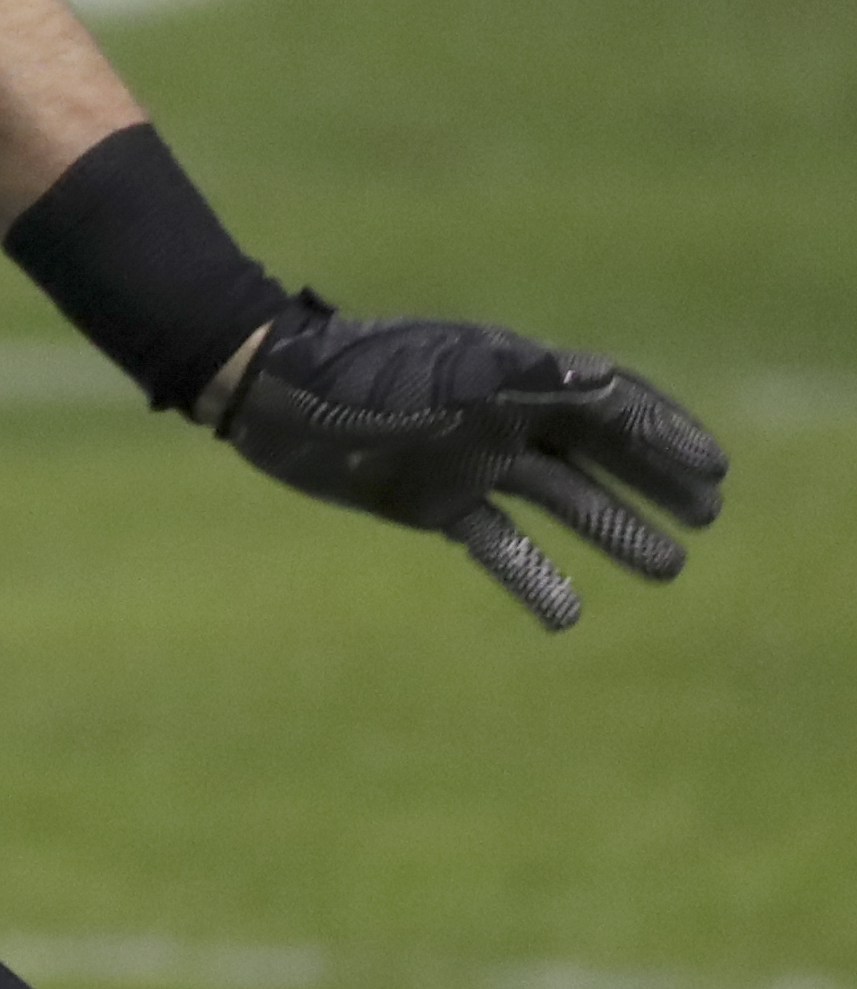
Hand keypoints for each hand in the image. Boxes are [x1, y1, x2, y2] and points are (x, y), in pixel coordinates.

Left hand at [210, 304, 728, 629]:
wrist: (274, 392)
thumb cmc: (362, 371)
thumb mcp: (448, 372)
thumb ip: (526, 376)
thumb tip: (604, 380)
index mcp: (511, 372)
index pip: (608, 400)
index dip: (663, 430)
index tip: (713, 468)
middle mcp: (499, 415)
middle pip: (596, 448)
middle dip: (652, 478)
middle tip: (706, 516)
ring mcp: (468, 459)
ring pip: (559, 497)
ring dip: (612, 528)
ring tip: (666, 567)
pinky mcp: (431, 501)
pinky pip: (497, 542)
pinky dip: (533, 576)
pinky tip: (570, 617)